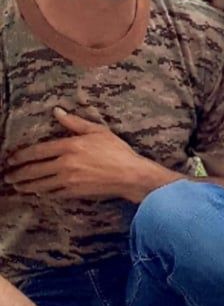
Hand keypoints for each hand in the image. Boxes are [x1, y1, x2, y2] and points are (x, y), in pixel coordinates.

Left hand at [5, 108, 151, 201]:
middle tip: (8, 175)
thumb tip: (57, 112)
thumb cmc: (116, 150)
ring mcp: (68, 180)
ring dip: (26, 185)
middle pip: (35, 170)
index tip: (11, 158)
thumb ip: (74, 123)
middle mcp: (65, 164)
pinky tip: (38, 192)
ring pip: (41, 184)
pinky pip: (53, 194)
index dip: (22, 156)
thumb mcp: (97, 131)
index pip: (39, 151)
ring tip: (17, 186)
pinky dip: (43, 193)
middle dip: (19, 173)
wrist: (128, 174)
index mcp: (70, 146)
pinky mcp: (74, 193)